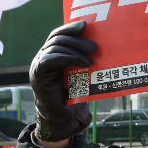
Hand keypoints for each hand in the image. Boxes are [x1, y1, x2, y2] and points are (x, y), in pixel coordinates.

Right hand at [30, 21, 97, 141]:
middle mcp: (43, 58)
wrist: (63, 122)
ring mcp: (39, 66)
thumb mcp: (84, 77)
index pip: (59, 34)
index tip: (86, 24)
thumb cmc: (76, 100)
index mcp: (53, 55)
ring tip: (91, 59)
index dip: (71, 27)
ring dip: (75, 50)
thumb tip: (109, 49)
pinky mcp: (38, 76)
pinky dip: (63, 57)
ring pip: (54, 47)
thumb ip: (88, 62)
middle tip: (95, 47)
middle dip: (77, 39)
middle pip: (58, 38)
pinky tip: (76, 61)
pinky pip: (48, 60)